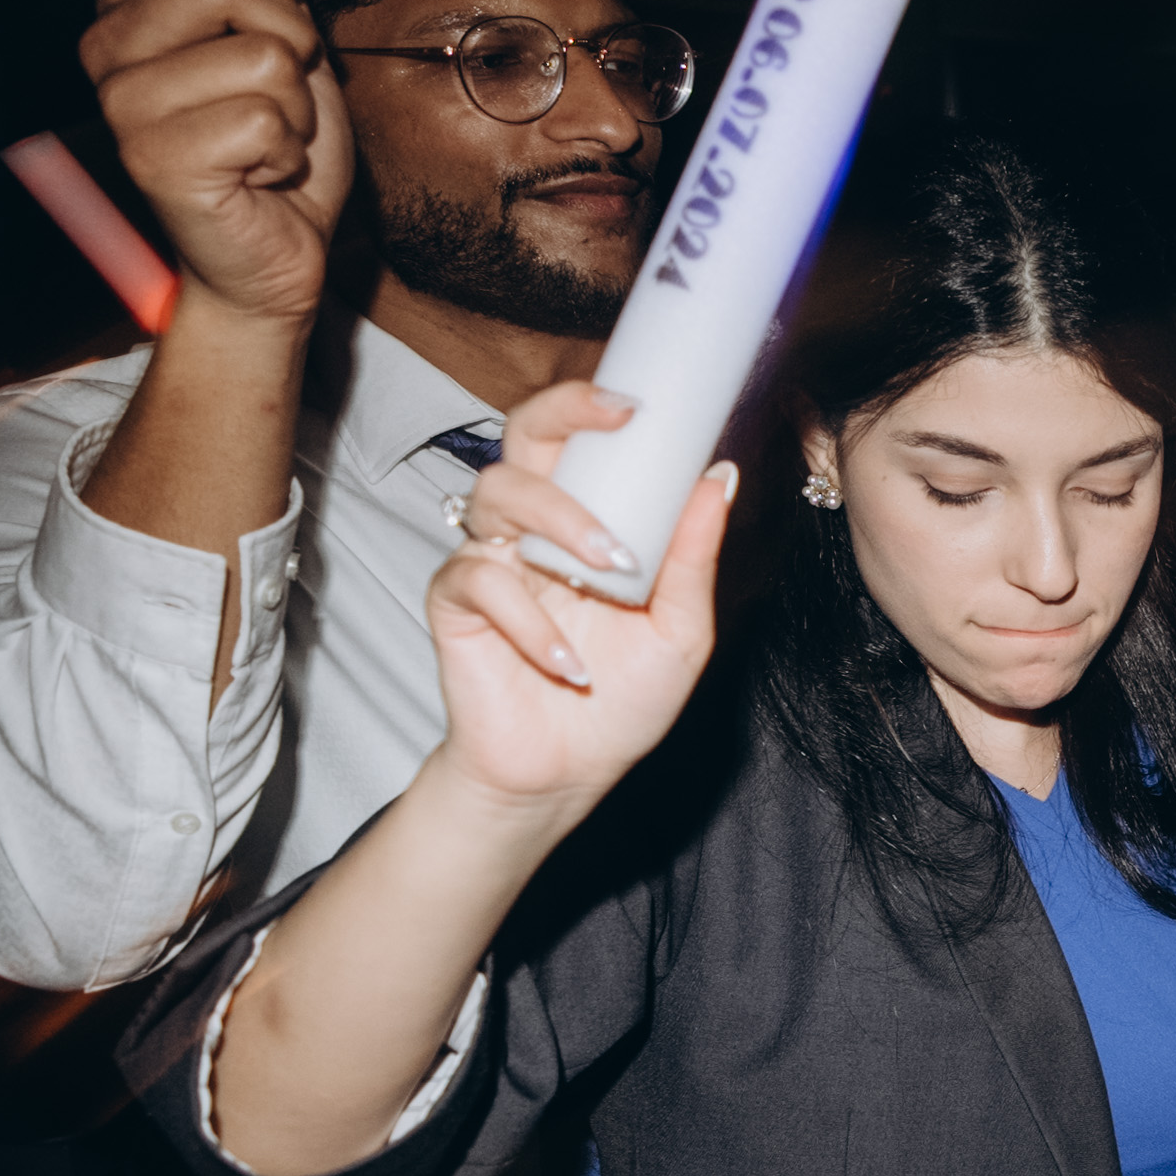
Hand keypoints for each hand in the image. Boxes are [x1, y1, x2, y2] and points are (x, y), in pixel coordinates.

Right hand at [75, 0, 347, 331]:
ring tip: (271, 135)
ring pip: (258, 53)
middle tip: (282, 76)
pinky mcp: (156, 160)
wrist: (279, 252)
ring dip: (294, 99)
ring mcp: (126, 108)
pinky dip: (289, 147)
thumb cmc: (277, 149)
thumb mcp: (283, 40)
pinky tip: (262, 170)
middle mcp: (111, 55)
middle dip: (285, 26)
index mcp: (128, 14)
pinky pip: (265, 118)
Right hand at [416, 389, 729, 825]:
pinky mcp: (456, 604)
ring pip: (499, 495)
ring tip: (609, 570)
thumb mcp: (678, 629)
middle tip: (616, 422)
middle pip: (522, 438)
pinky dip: (529, 621)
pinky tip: (568, 663)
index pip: (576, 441)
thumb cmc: (623, 697)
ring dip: (561, 522)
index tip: (639, 404)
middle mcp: (533, 529)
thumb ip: (692, 556)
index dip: (593, 407)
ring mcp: (490, 560)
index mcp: (585, 522)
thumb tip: (719, 476)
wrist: (571, 772)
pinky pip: (479, 580)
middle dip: (563, 416)